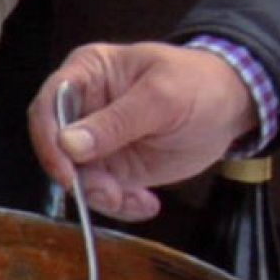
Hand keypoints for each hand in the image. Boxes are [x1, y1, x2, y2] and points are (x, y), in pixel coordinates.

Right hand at [28, 43, 258, 221]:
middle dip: (81, 178)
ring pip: (77, 178)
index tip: (67, 172)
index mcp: (87, 73)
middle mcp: (83, 108)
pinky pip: (101, 194)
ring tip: (139, 200)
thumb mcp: (162, 98)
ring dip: (103, 197)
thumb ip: (116, 121)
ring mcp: (96, 141)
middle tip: (111, 193)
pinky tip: (147, 203)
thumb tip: (68, 144)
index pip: (48, 105)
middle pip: (57, 149)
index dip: (49, 140)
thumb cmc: (198, 84)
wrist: (230, 108)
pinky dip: (120, 206)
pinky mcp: (113, 168)